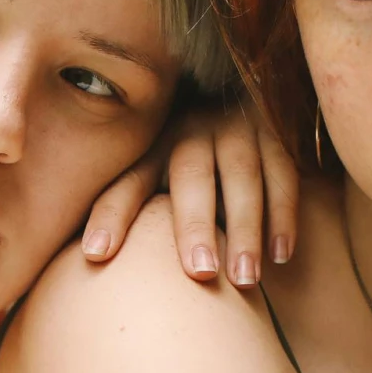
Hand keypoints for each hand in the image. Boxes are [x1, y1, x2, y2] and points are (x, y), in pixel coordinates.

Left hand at [80, 102, 298, 286]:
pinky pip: (283, 174)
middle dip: (195, 225)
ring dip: (246, 228)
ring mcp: (236, 129)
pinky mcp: (275, 133)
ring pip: (242, 177)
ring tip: (245, 280)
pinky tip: (281, 255)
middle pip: (191, 176)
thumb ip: (127, 204)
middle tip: (200, 274)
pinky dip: (283, 215)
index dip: (111, 215)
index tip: (95, 255)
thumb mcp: (153, 170)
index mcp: (153, 145)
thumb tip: (88, 258)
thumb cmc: (182, 162)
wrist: (236, 92)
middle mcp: (192, 132)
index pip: (127, 181)